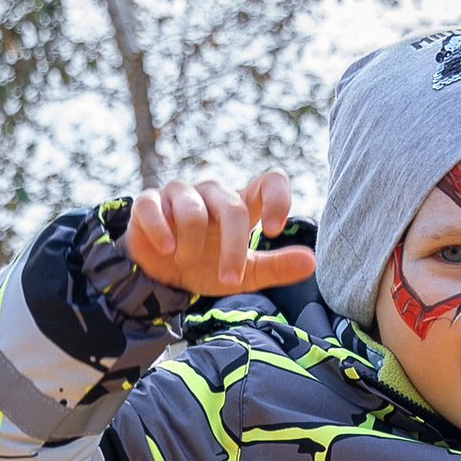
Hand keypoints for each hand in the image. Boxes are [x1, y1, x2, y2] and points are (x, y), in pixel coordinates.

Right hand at [125, 166, 314, 298]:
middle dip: (233, 248)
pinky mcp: (149, 202)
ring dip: (192, 246)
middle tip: (228, 279)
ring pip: (194, 211)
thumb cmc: (206, 267)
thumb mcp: (245, 274)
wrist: (160, 277)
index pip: (270, 181)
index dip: (277, 199)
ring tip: (186, 260)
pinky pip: (154, 208)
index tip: (273, 230)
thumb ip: (277, 267)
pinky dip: (162, 233)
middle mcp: (213, 193)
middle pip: (233, 207)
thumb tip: (312, 261)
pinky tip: (166, 249)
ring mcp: (180, 194)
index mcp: (240, 205)